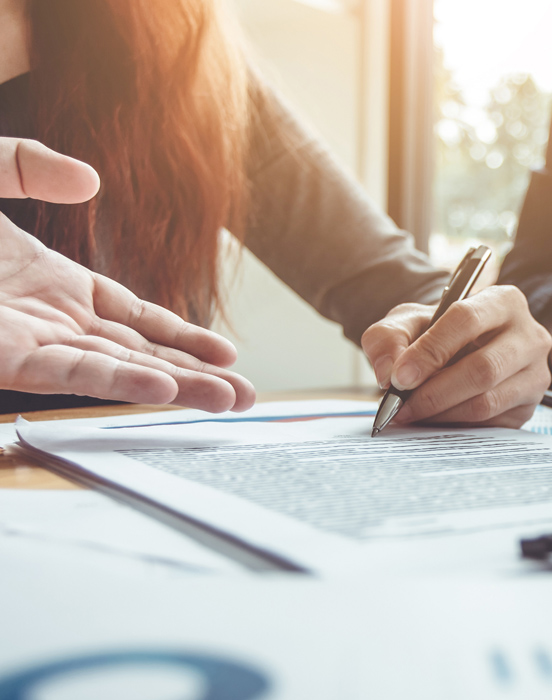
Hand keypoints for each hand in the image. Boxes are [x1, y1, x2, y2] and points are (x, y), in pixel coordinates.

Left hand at [0, 139, 254, 411]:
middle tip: (247, 397)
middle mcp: (49, 320)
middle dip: (197, 376)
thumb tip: (89, 179)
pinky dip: (122, 382)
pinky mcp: (6, 358)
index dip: (183, 335)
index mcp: (48, 282)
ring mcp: (30, 342)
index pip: (133, 317)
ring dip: (177, 388)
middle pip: (141, 353)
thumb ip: (29, 166)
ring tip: (230, 401)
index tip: (226, 354)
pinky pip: (74, 374)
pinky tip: (165, 388)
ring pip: (120, 371)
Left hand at [361, 285, 551, 427]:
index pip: (467, 320)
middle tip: (401, 406)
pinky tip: (435, 420)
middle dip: (434, 392)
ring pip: (487, 401)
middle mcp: (530, 335)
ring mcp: (535, 373)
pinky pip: (491, 423)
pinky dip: (456, 425)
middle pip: (482, 368)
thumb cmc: (440, 333)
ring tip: (412, 414)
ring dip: (442, 413)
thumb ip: (389, 337)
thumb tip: (389, 372)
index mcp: (503, 301)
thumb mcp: (409, 322)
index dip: (430, 351)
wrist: (463, 353)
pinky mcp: (529, 405)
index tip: (400, 377)